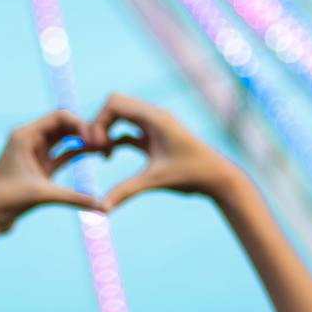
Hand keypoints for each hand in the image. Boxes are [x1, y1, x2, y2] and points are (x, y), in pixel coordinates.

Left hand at [0, 110, 106, 235]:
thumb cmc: (7, 201)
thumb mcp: (43, 195)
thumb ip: (74, 198)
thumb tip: (102, 207)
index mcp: (25, 135)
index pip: (59, 117)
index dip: (81, 124)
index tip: (98, 137)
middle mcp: (29, 139)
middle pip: (64, 125)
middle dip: (85, 131)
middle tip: (106, 141)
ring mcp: (34, 153)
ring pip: (64, 140)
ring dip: (83, 142)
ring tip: (105, 147)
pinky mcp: (39, 167)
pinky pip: (62, 155)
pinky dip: (77, 154)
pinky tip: (94, 154)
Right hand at [85, 94, 233, 211]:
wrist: (217, 178)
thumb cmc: (191, 175)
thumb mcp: (155, 181)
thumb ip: (126, 191)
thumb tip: (102, 208)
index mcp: (154, 118)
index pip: (114, 103)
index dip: (98, 121)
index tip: (95, 146)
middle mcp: (154, 116)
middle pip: (115, 105)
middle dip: (100, 124)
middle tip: (94, 149)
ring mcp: (155, 125)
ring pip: (122, 117)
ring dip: (107, 131)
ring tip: (101, 154)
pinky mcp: (156, 137)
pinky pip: (129, 130)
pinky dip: (116, 139)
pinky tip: (109, 156)